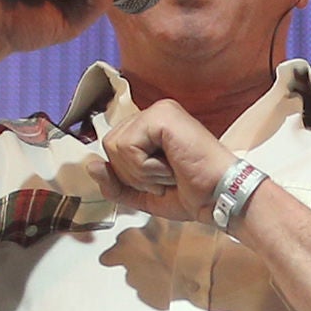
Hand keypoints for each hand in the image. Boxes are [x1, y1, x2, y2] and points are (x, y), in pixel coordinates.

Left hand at [99, 98, 231, 222]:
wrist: (221, 198)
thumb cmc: (193, 194)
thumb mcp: (144, 194)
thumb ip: (114, 183)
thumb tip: (90, 165)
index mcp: (151, 128)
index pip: (113, 148)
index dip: (128, 174)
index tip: (161, 182)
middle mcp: (154, 114)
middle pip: (109, 146)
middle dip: (133, 174)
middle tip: (166, 178)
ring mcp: (158, 111)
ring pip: (115, 146)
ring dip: (140, 172)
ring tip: (169, 172)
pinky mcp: (161, 116)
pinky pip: (127, 146)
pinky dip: (145, 167)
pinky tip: (171, 167)